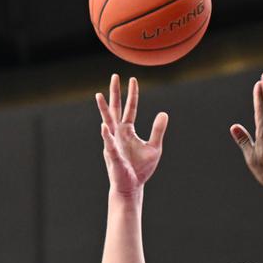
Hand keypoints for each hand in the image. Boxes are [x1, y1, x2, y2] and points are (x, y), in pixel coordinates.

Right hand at [96, 74, 167, 194]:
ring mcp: (114, 143)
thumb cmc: (141, 168)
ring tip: (99, 95)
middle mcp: (118, 134)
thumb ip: (158, 130)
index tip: (133, 80)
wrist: (132, 186)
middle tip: (114, 76)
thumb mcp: (155, 147)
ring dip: (103, 109)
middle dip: (115, 93)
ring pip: (107, 122)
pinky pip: (109, 144)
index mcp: (127, 131)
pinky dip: (107, 136)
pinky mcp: (114, 156)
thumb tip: (164, 113)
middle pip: (116, 110)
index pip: (130, 108)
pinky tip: (104, 127)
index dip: (132, 94)